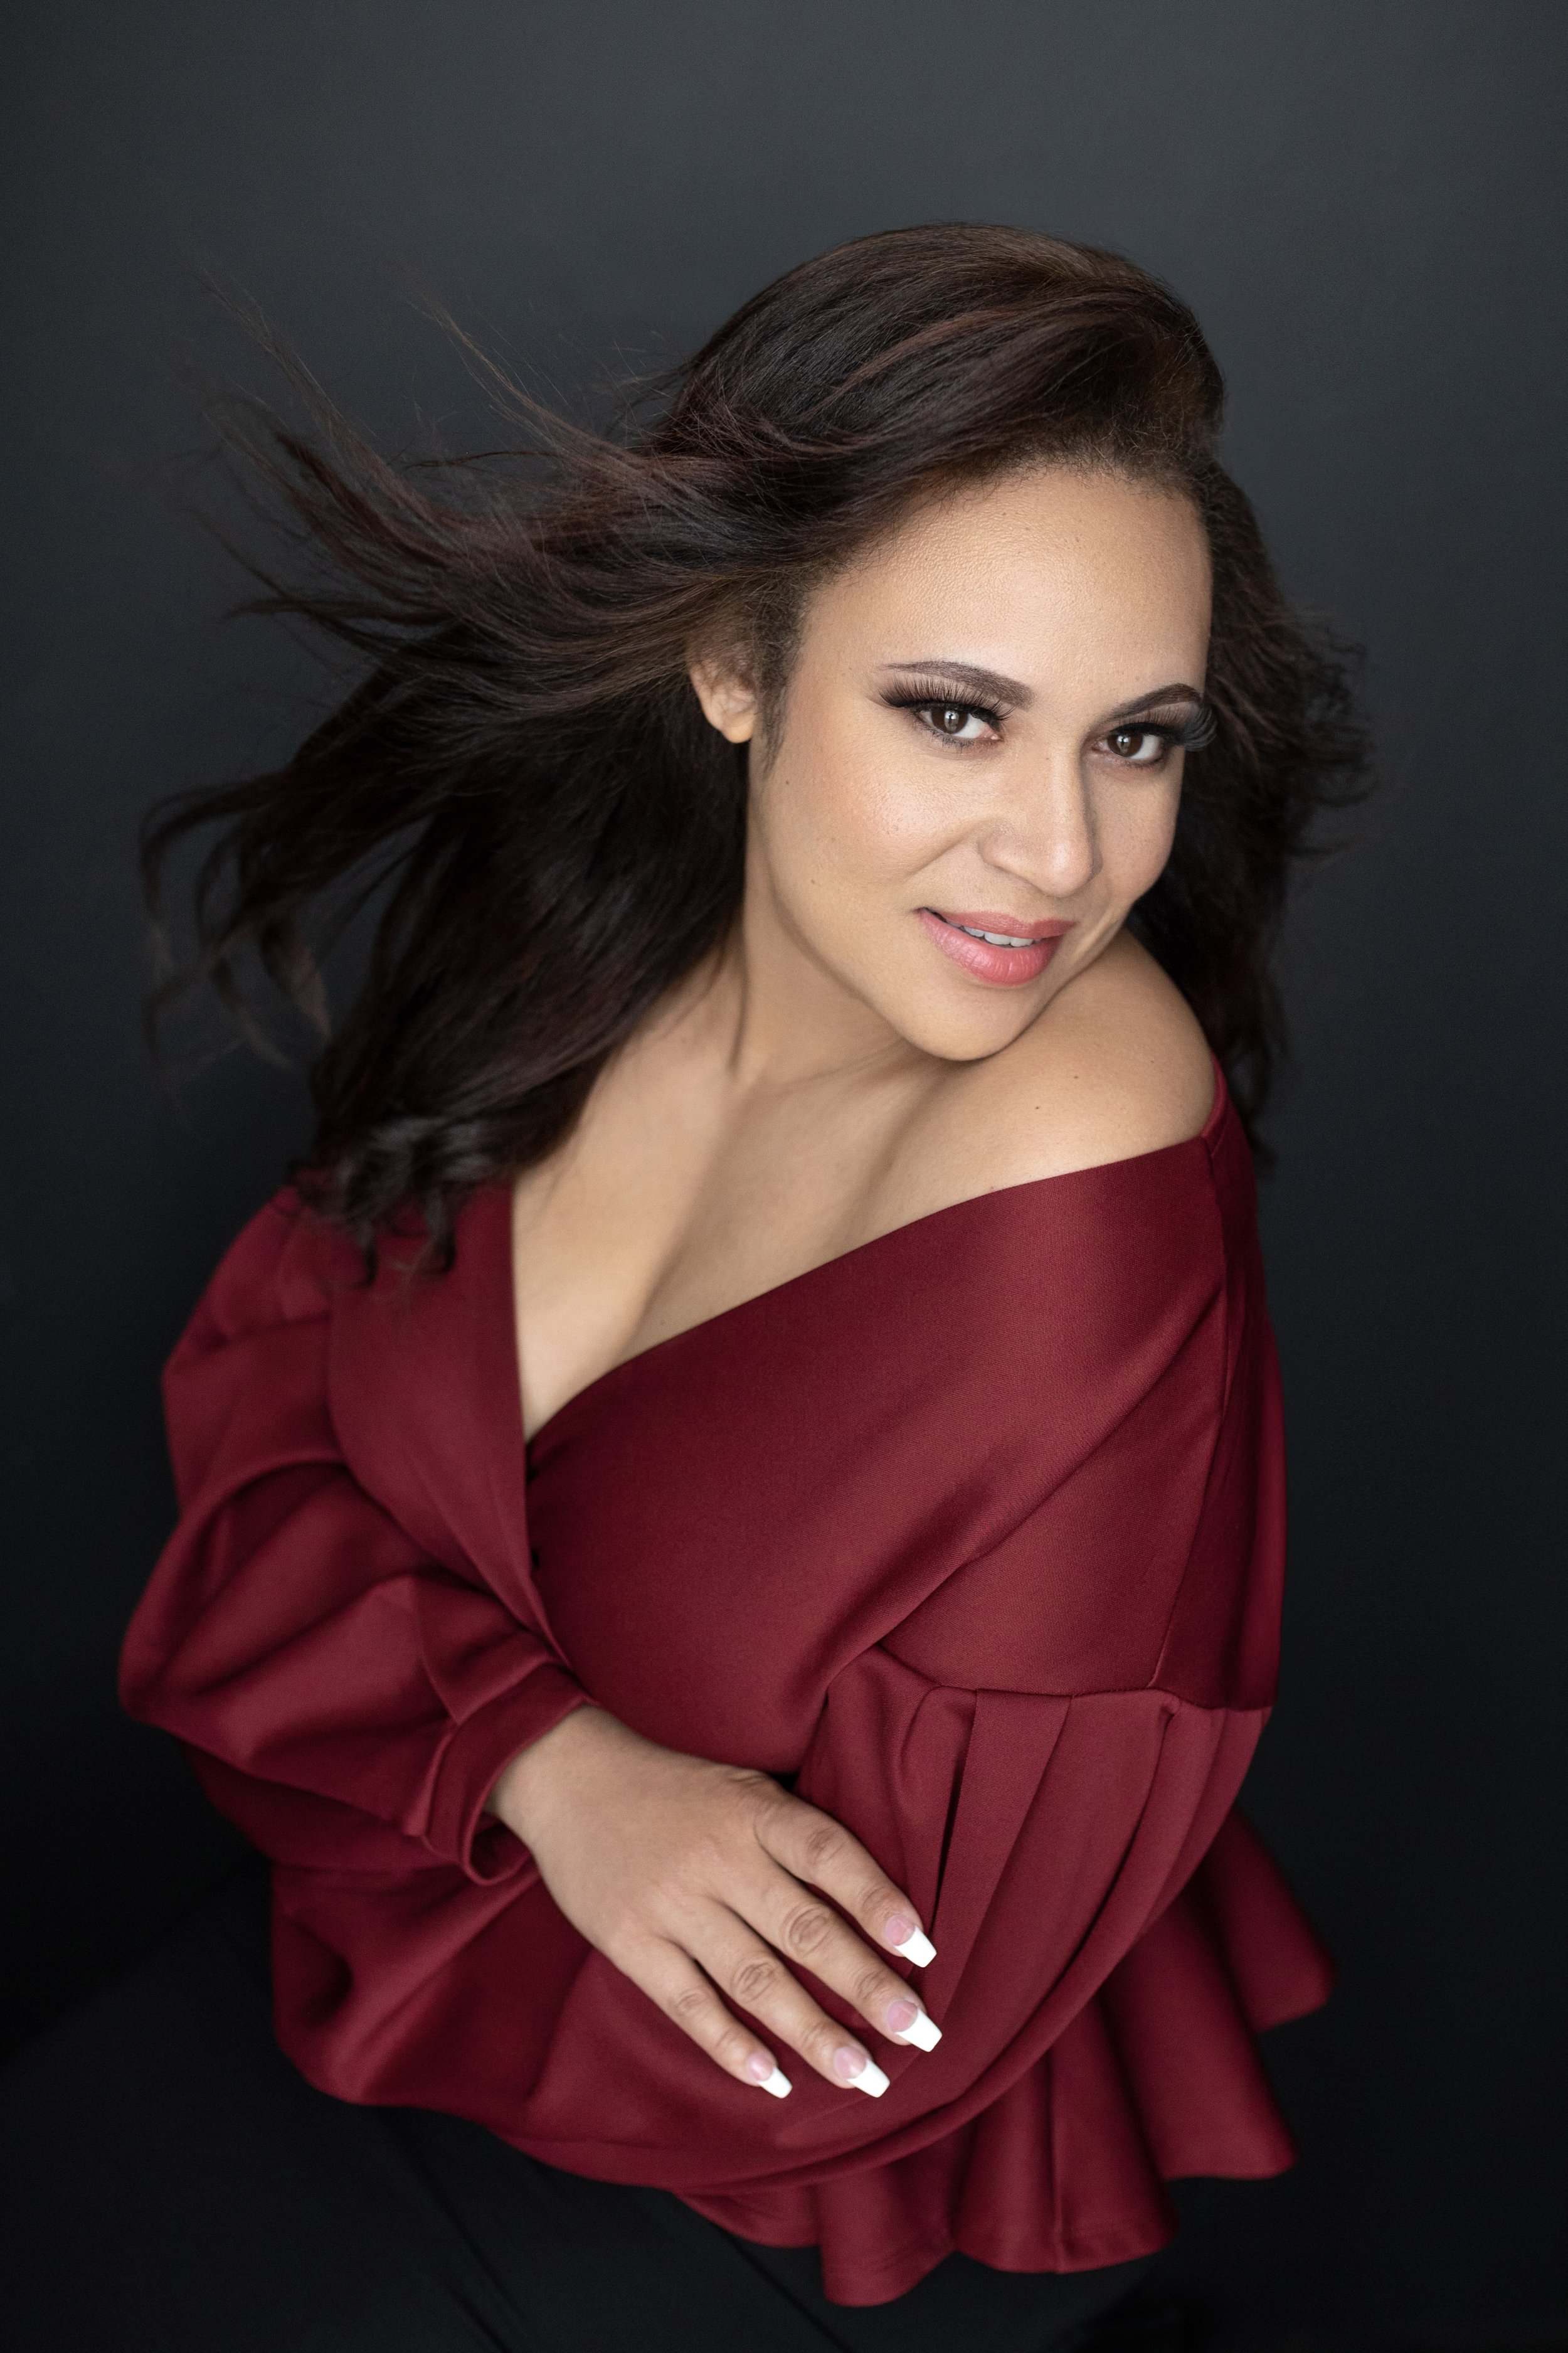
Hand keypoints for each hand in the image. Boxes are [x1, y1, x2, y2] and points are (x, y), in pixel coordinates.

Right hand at [486, 1706, 939, 2100]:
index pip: (827, 1854)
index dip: (877, 1899)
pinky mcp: (632, 1942)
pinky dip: (730, 2045)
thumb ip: (796, 1835)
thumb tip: (876, 1900)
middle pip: (802, 1928)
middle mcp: (719, 1858)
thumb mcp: (743, 1787)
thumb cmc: (678, 1790)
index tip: (924, 1948)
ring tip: (862, 2074)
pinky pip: (689, 2003)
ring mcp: (673, 1903)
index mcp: (754, 1812)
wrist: (571, 1778)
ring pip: (754, 1978)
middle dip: (865, 1985)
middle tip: (918, 2033)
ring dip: (812, 2033)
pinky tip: (773, 2079)